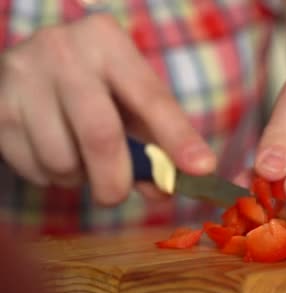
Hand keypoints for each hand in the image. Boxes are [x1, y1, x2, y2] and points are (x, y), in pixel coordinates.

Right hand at [0, 14, 215, 204]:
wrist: (26, 68)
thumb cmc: (93, 87)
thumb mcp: (128, 98)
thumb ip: (154, 141)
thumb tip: (165, 190)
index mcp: (108, 42)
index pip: (151, 97)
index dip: (177, 137)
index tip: (200, 169)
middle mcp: (64, 50)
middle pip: (101, 134)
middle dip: (116, 179)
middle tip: (116, 196)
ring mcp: (23, 76)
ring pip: (62, 159)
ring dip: (78, 177)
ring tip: (79, 158)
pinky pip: (33, 168)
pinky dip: (51, 176)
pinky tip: (52, 151)